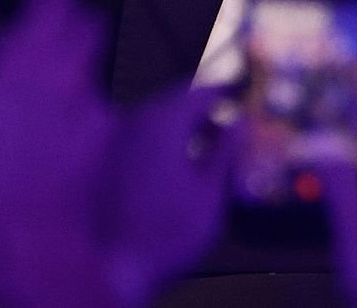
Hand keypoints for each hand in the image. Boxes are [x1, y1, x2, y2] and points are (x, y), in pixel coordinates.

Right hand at [0, 0, 123, 306]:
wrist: (34, 243)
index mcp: (29, 61)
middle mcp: (71, 72)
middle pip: (86, 18)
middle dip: (65, 10)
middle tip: (35, 16)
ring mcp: (94, 102)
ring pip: (92, 57)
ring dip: (71, 52)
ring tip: (37, 69)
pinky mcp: (106, 132)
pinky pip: (93, 97)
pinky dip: (74, 95)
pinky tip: (49, 119)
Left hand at [104, 85, 237, 304]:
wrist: (115, 266)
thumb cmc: (170, 229)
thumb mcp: (209, 192)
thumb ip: (226, 152)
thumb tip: (242, 122)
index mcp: (165, 122)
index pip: (201, 91)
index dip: (226, 90)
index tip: (245, 93)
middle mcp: (138, 121)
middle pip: (177, 101)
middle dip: (206, 109)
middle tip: (232, 124)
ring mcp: (119, 141)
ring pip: (160, 118)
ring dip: (186, 125)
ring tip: (212, 146)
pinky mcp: (110, 161)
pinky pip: (145, 136)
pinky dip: (167, 140)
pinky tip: (183, 162)